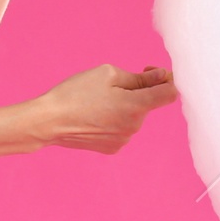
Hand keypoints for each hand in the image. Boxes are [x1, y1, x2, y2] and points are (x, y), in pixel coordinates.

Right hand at [31, 63, 176, 153]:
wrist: (49, 121)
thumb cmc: (76, 92)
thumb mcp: (108, 74)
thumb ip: (139, 77)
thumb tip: (163, 76)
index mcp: (136, 106)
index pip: (170, 94)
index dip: (167, 80)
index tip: (154, 73)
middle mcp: (134, 127)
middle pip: (148, 104)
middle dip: (138, 91)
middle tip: (113, 83)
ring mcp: (124, 140)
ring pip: (133, 116)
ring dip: (125, 106)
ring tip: (97, 100)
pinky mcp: (112, 148)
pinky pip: (122, 128)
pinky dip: (114, 119)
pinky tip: (94, 115)